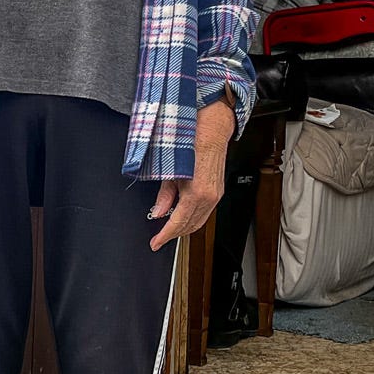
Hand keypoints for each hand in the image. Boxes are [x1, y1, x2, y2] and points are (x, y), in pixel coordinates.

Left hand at [149, 99, 235, 251]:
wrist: (211, 130)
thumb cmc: (190, 144)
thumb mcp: (170, 171)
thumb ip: (164, 196)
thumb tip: (157, 212)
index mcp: (196, 193)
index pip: (177, 223)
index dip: (164, 236)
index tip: (155, 243)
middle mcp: (209, 197)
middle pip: (189, 227)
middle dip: (173, 235)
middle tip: (159, 238)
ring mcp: (216, 196)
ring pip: (198, 223)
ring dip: (183, 229)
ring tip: (168, 230)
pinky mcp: (218, 192)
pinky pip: (205, 214)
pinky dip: (192, 219)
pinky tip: (182, 217)